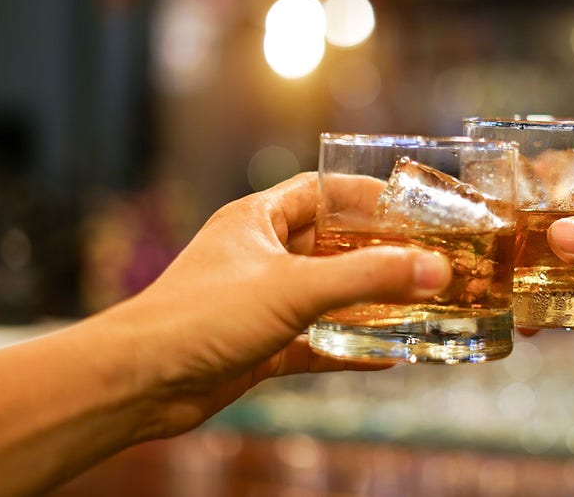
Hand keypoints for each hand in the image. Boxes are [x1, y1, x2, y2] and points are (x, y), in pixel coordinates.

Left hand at [101, 172, 451, 438]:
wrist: (140, 381)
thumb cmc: (199, 316)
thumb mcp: (294, 287)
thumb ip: (366, 277)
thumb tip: (433, 269)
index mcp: (257, 220)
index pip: (320, 191)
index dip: (364, 194)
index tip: (409, 205)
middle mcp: (258, 256)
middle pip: (329, 244)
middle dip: (374, 252)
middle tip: (421, 258)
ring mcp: (258, 302)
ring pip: (324, 295)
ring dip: (364, 302)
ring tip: (414, 304)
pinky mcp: (258, 345)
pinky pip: (314, 341)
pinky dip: (347, 347)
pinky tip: (386, 355)